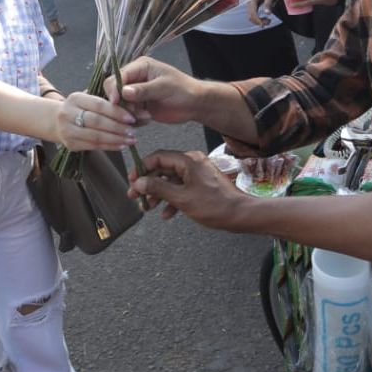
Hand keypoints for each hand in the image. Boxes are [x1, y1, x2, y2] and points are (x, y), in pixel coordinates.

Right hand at [55, 92, 136, 151]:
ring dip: (116, 139)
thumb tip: (133, 108)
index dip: (116, 112)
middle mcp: (68, 113)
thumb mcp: (89, 99)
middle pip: (97, 122)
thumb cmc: (80, 108)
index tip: (131, 118)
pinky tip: (121, 145)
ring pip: (96, 136)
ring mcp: (67, 130)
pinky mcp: (70, 144)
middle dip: (117, 127)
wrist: (56, 121)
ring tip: (130, 140)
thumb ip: (108, 101)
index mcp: (75, 98)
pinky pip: (93, 146)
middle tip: (132, 131)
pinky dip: (109, 147)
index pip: (99, 105)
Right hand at [105, 57, 201, 124]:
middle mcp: (135, 79)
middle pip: (115, 92)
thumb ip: (144, 89)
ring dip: (131, 114)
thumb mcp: (164, 87)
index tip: (116, 102)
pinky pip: (127, 115)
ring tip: (147, 115)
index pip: (118, 76)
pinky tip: (148, 118)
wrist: (195, 104)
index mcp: (140, 67)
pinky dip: (135, 120)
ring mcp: (136, 94)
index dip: (114, 89)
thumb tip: (124, 92)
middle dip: (123, 105)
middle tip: (135, 113)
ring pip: (120, 106)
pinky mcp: (138, 107)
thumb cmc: (184, 90)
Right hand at [128, 149, 245, 226]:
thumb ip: (158, 189)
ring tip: (146, 208)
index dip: (142, 168)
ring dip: (158, 194)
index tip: (132, 181)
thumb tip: (138, 182)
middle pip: (163, 169)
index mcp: (188, 160)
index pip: (159, 157)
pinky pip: (181, 189)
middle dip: (148, 184)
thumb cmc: (214, 205)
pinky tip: (165, 214)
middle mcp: (192, 163)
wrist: (240, 215)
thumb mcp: (182, 198)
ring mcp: (197, 174)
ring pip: (171, 181)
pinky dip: (172, 200)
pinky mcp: (200, 185)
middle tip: (134, 196)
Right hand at [247, 0, 277, 25]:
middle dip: (258, 22)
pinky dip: (258, 18)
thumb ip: (268, 3)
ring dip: (258, 20)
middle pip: (250, 16)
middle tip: (269, 22)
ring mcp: (251, 3)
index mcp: (252, 0)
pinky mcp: (254, 4)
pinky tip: (265, 18)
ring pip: (251, 16)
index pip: (252, 14)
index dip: (258, 21)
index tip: (264, 24)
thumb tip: (268, 13)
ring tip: (268, 21)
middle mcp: (250, 2)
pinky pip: (254, 13)